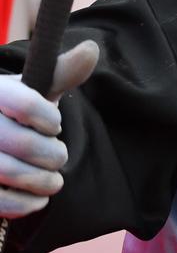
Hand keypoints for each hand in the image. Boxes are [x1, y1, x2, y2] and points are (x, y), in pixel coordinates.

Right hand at [0, 41, 98, 216]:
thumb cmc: (16, 113)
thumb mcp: (35, 90)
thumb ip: (62, 72)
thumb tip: (91, 48)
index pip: (27, 104)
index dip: (50, 119)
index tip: (53, 124)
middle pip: (25, 142)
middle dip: (52, 154)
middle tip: (58, 155)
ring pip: (12, 172)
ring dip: (45, 181)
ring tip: (53, 179)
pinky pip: (2, 202)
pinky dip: (26, 204)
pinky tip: (37, 198)